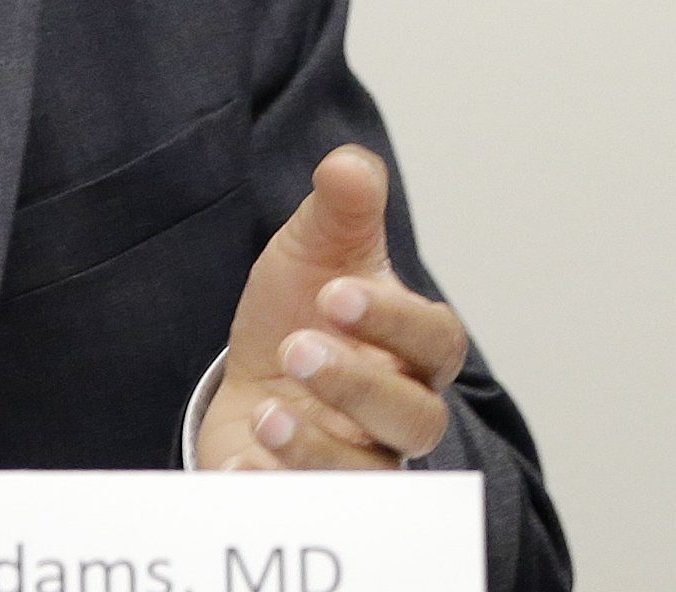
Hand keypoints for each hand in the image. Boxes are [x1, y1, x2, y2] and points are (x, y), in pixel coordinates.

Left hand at [194, 145, 469, 470]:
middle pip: (415, 417)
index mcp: (409, 346)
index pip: (435, 339)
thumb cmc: (303, 309)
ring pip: (372, 474)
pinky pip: (314, 510)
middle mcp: (396, 411)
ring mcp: (360, 459)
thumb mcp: (314, 249)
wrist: (258, 375)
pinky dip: (275, 491)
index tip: (334, 293)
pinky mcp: (312, 496)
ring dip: (321, 450)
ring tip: (270, 417)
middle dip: (359, 385)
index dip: (395, 320)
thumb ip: (339, 208)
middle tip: (298, 348)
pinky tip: (240, 466)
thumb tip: (349, 164)